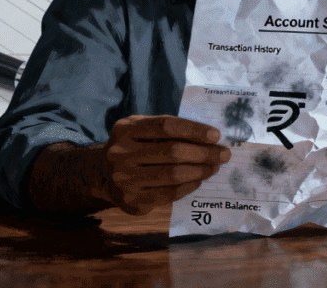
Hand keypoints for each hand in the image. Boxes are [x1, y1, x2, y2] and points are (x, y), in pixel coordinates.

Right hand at [94, 115, 230, 214]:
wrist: (102, 175)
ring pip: (173, 174)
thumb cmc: (133, 147)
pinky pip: (169, 194)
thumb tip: (209, 137)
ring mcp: (125, 178)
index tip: (216, 135)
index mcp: (126, 129)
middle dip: (204, 153)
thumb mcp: (141, 129)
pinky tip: (198, 180)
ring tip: (214, 167)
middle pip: (172, 151)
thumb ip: (167, 129)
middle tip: (223, 154)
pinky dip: (189, 186)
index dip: (194, 130)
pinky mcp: (133, 200)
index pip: (166, 126)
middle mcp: (121, 153)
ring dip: (200, 171)